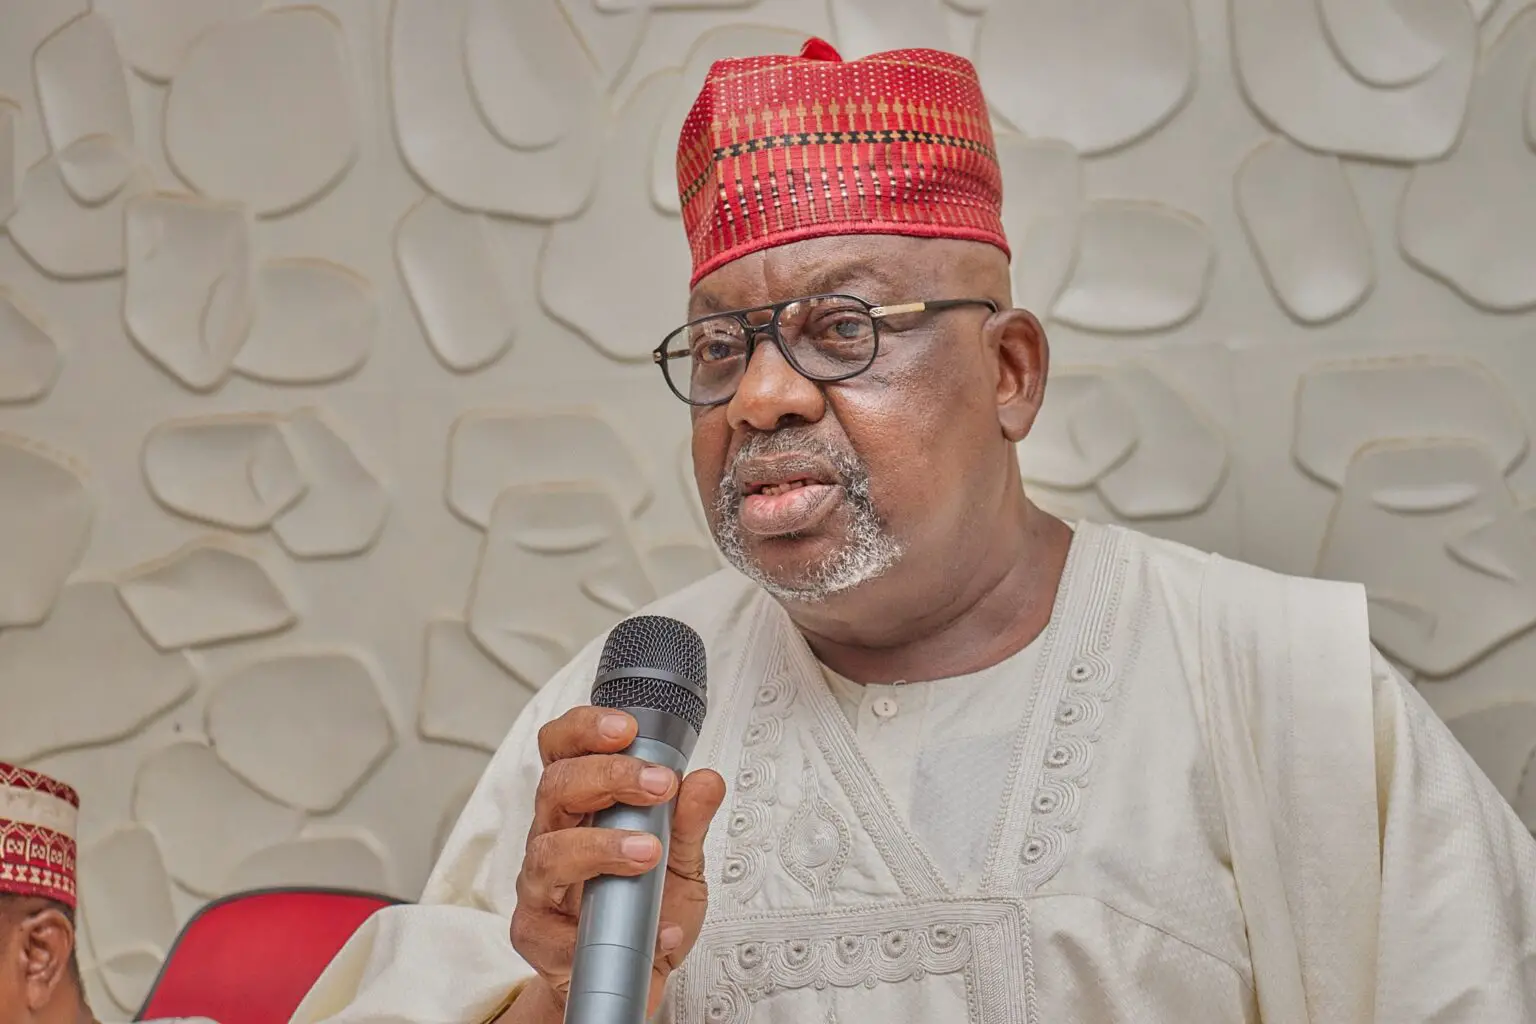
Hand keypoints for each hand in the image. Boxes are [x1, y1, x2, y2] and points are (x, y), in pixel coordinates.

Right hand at [507, 705, 725, 1020]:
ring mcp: (540, 885)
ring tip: (647, 851)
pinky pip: (560, 928)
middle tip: (659, 784)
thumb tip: (706, 781)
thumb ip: (689, 821)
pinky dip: (613, 926)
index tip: (627, 728)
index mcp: (580, 805)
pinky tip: (656, 929)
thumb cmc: (647, 906)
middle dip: (608, 775)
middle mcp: (553, 835)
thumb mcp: (681, 860)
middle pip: (555, 786)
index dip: (584, 730)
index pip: (563, 750)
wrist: (637, 973)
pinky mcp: (536, 934)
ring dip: (601, 845)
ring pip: (548, 851)